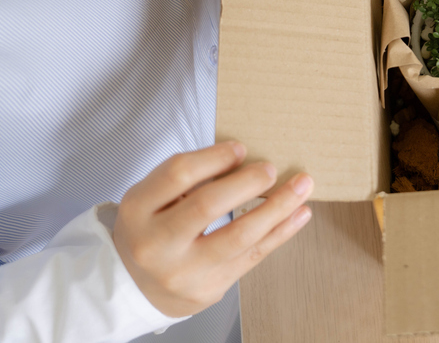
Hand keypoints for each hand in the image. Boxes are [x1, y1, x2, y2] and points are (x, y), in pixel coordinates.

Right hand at [112, 141, 312, 316]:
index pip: (178, 174)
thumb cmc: (152, 229)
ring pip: (239, 236)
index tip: (239, 148)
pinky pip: (253, 257)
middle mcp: (156, 244)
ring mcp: (183, 272)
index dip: (214, 157)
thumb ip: (188, 177)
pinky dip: (280, 232)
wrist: (137, 286)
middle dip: (247, 182)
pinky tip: (298, 215)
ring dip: (278, 207)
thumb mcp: (152, 197)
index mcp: (138, 210)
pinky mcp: (209, 289)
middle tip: (271, 168)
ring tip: (301, 187)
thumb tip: (242, 156)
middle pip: (207, 205)